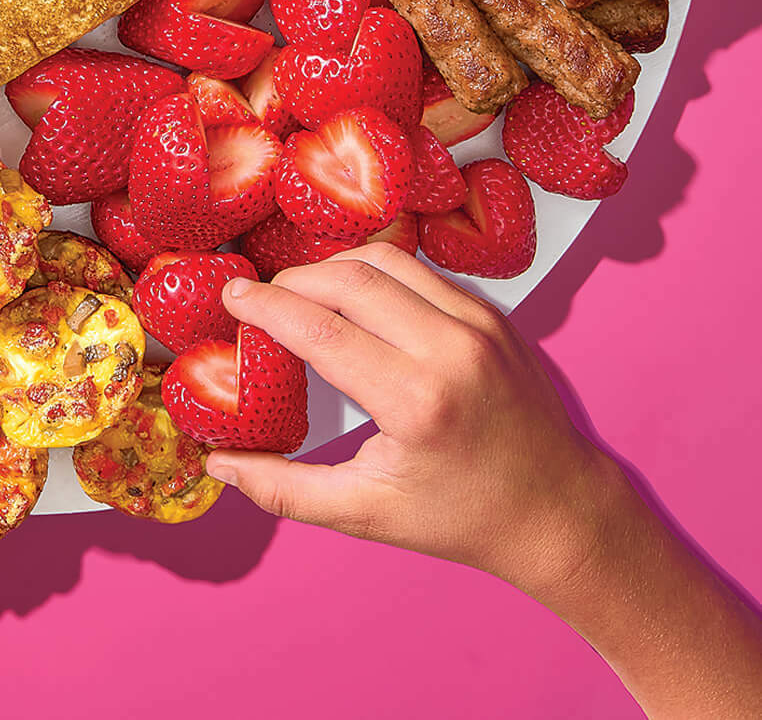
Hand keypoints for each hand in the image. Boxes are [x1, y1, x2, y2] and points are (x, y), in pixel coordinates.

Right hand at [207, 242, 620, 593]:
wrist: (560, 511)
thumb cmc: (463, 518)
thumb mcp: (367, 514)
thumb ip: (285, 490)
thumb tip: (218, 464)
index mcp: (416, 402)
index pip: (320, 330)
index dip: (265, 307)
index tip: (231, 298)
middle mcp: (450, 350)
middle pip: (347, 279)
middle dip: (291, 282)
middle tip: (260, 299)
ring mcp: (478, 324)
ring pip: (384, 261)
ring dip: (332, 268)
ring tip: (301, 294)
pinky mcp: (492, 313)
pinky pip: (419, 270)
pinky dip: (375, 273)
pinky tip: (353, 296)